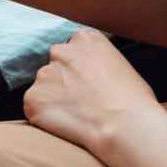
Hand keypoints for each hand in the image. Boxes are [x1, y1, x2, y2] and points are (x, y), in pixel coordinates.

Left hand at [22, 30, 166, 157]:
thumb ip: (98, 64)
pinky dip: (44, 118)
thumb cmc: (134, 102)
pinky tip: (66, 126)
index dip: (80, 72)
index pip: (73, 51)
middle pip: (56, 67)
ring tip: (77, 117)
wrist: (124, 126)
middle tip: (82, 104)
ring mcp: (44, 75)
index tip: (89, 86)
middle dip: (63, 83)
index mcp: (84, 39)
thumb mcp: (121, 67)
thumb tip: (92, 77)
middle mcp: (60, 52)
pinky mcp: (32, 98)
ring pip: (44, 88)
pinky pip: (34, 108)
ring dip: (54, 101)